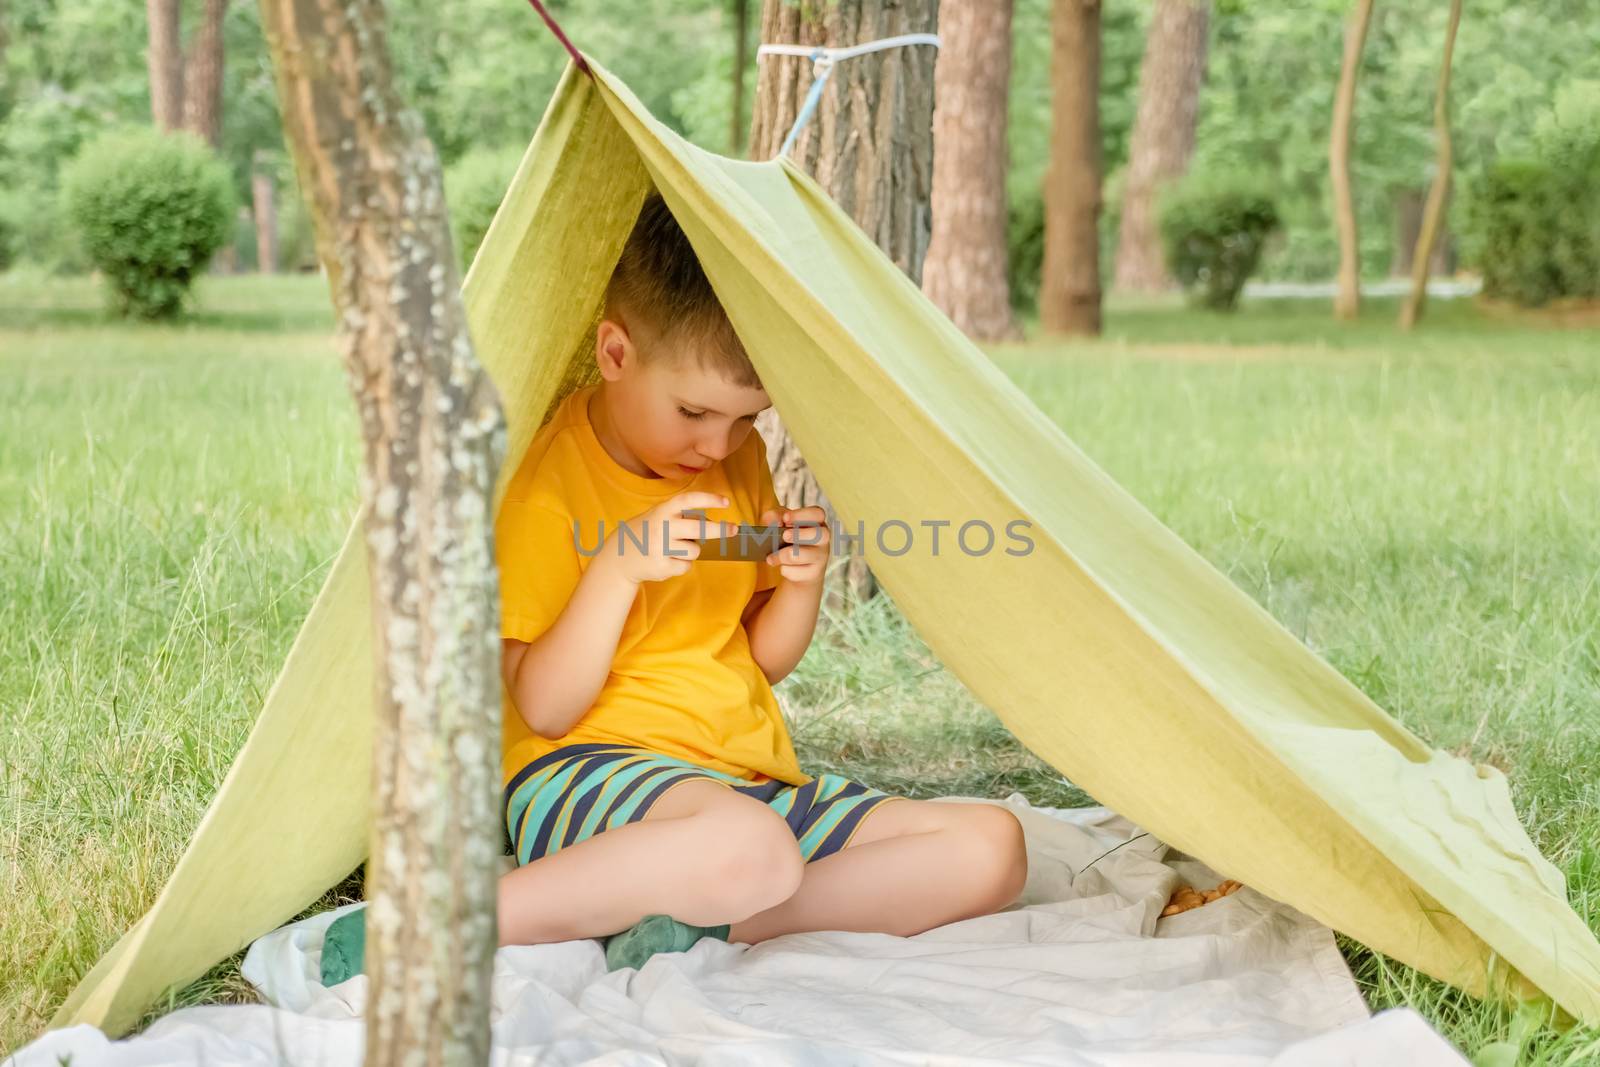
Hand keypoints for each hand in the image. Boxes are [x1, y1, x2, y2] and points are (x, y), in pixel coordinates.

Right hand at [605, 492, 735, 585]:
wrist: (620, 557)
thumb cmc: (647, 532)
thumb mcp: (658, 516)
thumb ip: (681, 516)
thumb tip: (712, 524)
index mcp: (662, 510)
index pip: (688, 500)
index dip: (708, 500)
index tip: (726, 502)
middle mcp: (662, 527)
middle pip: (699, 528)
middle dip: (720, 530)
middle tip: (733, 530)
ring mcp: (660, 548)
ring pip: (695, 550)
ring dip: (691, 551)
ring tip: (674, 549)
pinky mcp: (662, 566)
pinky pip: (686, 566)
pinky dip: (682, 564)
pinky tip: (667, 560)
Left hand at [758, 506, 829, 585]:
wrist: (794, 565)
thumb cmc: (787, 537)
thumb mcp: (777, 523)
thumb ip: (774, 516)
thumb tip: (775, 522)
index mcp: (817, 521)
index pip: (818, 514)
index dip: (802, 515)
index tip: (785, 518)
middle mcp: (823, 538)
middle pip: (819, 534)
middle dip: (799, 535)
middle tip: (784, 536)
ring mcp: (821, 556)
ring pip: (805, 555)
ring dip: (783, 556)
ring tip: (770, 557)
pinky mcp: (814, 573)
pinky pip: (799, 572)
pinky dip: (786, 570)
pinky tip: (782, 567)